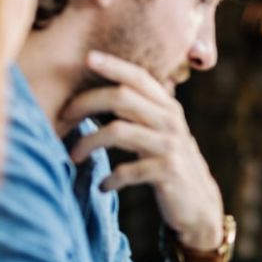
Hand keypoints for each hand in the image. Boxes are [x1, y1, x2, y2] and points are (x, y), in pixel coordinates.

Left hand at [63, 50, 222, 248]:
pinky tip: (103, 187)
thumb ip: (143, 111)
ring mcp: (169, 146)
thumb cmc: (170, 165)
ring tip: (73, 156)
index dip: (114, 65)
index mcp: (168, 108)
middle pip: (122, 97)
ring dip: (87, 143)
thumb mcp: (163, 133)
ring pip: (117, 131)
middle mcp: (170, 122)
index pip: (139, 77)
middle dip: (85, 103)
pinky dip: (109, 179)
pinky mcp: (166, 172)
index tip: (87, 57)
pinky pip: (126, 170)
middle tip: (61, 118)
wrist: (200, 204)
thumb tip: (106, 91)